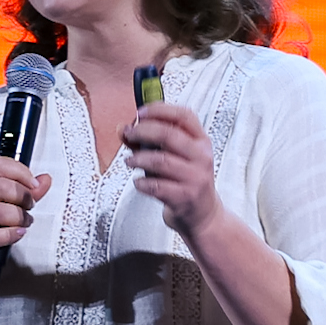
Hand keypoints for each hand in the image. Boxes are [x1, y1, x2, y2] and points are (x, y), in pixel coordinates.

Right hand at [0, 154, 50, 279]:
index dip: (21, 172)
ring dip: (19, 218)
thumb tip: (45, 180)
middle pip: (1, 186)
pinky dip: (10, 235)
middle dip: (24, 197)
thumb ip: (23, 192)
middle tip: (29, 207)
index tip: (34, 185)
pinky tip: (17, 234)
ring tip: (24, 223)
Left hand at [122, 103, 220, 237]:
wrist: (202, 215)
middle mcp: (201, 157)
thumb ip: (148, 142)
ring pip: (160, 160)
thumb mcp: (174, 157)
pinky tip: (139, 182)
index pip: (184, 116)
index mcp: (201, 141)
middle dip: (143, 132)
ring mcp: (195, 178)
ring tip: (130, 161)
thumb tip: (123, 129)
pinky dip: (142, 183)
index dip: (160, 110)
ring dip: (139, 158)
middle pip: (169, 135)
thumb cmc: (185, 181)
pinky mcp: (185, 197)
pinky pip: (157, 186)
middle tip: (129, 135)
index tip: (140, 112)